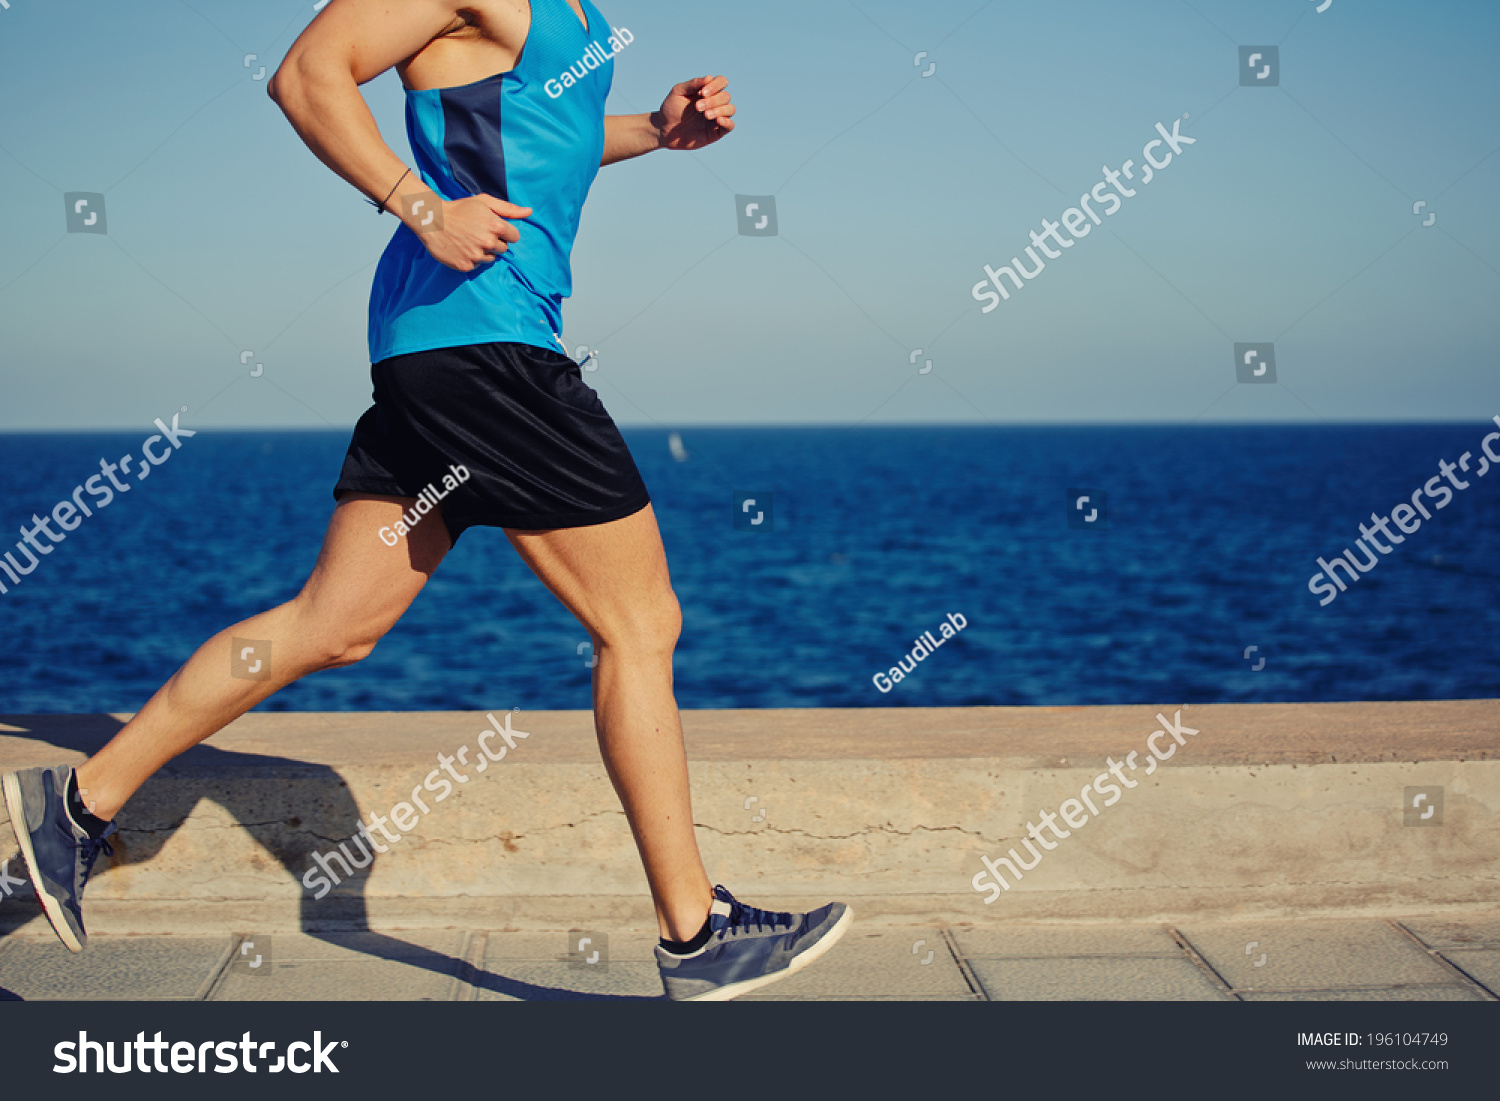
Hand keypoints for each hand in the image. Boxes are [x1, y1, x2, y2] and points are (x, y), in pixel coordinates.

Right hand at [406, 193, 531, 271]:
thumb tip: (529, 212)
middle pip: (503, 249)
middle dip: (494, 242)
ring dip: (483, 251)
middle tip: (478, 233)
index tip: (494, 228)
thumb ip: (508, 209)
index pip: (514, 237)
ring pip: (490, 258)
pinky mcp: (466, 266)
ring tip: (469, 240)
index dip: (505, 232)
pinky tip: (462, 248)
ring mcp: (476, 256)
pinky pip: (477, 265)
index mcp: (495, 226)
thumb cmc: (460, 209)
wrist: (432, 220)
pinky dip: (472, 259)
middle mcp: (488, 242)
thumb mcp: (484, 202)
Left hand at [651, 75, 734, 150]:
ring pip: (730, 109)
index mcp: (707, 91)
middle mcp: (714, 102)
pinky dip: (727, 122)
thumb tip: (709, 77)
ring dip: (719, 110)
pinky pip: (730, 125)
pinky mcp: (716, 132)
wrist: (665, 130)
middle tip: (697, 107)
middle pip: (725, 96)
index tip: (702, 93)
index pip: (721, 82)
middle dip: (712, 101)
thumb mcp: (678, 92)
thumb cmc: (671, 108)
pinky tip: (718, 120)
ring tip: (705, 115)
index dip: (716, 85)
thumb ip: (693, 84)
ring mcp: (716, 117)